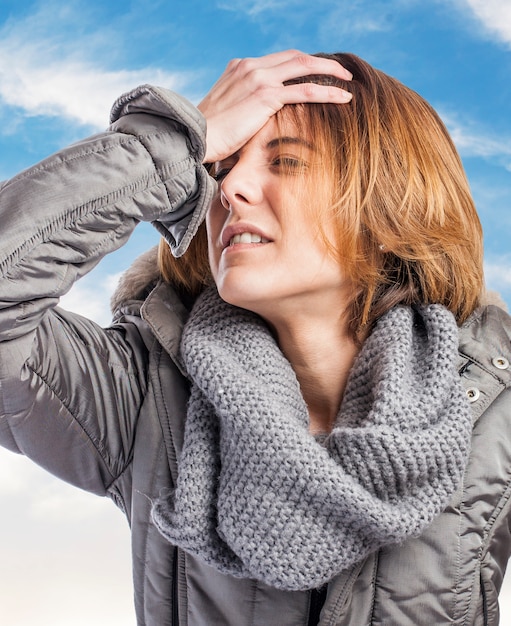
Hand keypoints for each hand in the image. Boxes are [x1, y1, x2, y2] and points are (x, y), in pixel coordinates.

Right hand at [198, 50, 352, 162]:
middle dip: (320, 62)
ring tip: (347, 81)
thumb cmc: (207, 135)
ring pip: (304, 67)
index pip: (277, 60)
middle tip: (339, 72)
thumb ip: (242, 107)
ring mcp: (258, 78)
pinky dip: (328, 92)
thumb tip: (253, 121)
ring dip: (330, 72)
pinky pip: (305, 89)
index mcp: (240, 67)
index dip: (300, 65)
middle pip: (294, 57)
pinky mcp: (266, 96)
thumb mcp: (225, 113)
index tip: (315, 74)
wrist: (195, 138)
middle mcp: (250, 66)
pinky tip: (343, 97)